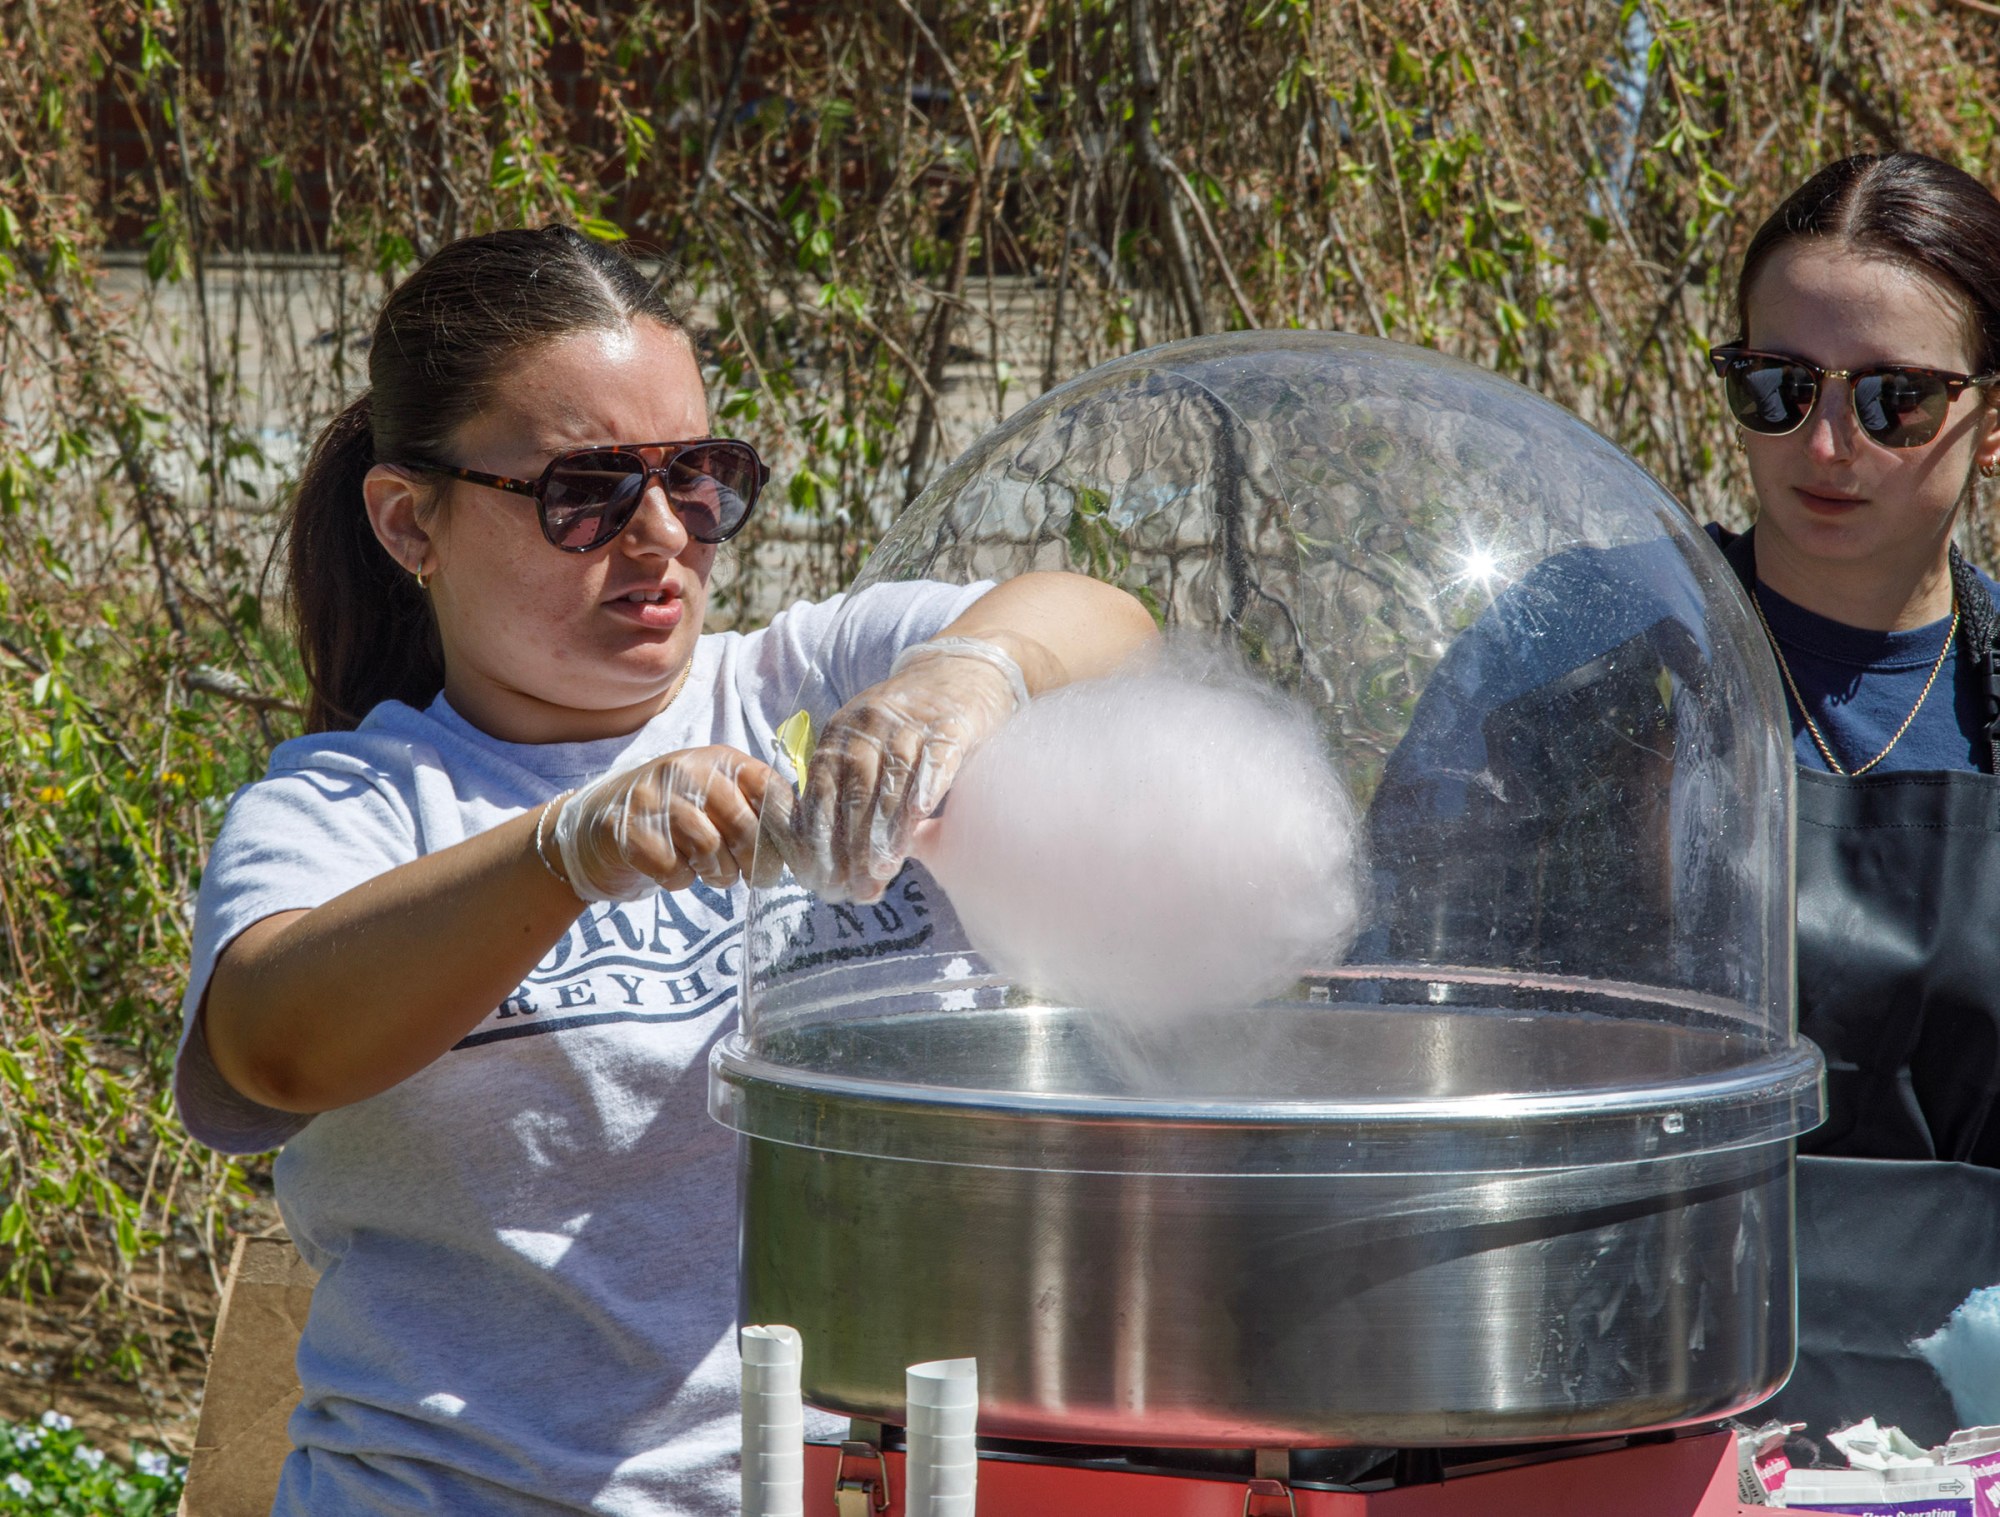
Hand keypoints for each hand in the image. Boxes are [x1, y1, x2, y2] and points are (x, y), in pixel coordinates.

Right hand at [551, 746, 781, 902]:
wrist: (597, 827)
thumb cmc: (674, 819)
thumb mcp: (716, 800)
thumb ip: (755, 809)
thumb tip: (801, 842)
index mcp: (718, 759)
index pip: (768, 787)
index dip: (784, 828)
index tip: (788, 856)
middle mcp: (687, 770)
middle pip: (743, 825)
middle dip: (753, 862)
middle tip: (752, 877)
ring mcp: (653, 798)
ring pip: (710, 850)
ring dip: (718, 874)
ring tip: (712, 873)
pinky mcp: (627, 830)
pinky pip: (673, 870)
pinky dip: (680, 881)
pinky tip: (675, 872)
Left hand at [783, 638, 1026, 902]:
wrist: (965, 671)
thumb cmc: (913, 725)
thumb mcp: (871, 748)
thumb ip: (853, 793)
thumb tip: (837, 857)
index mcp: (841, 732)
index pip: (820, 791)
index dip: (820, 837)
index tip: (820, 878)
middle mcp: (870, 724)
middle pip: (854, 792)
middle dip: (851, 846)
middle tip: (853, 887)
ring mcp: (911, 722)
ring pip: (891, 782)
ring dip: (884, 830)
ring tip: (881, 871)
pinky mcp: (952, 725)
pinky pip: (936, 760)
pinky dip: (925, 789)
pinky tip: (918, 820)